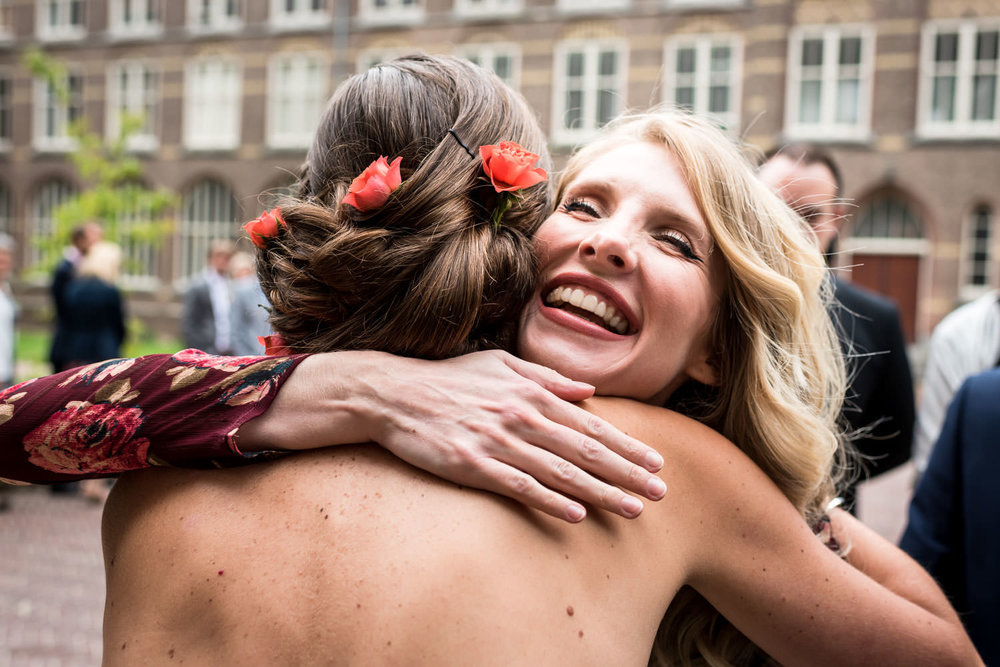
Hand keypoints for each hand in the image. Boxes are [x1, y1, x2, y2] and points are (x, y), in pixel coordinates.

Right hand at [351, 350, 666, 521]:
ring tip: (634, 509)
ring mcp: (498, 442)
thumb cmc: (450, 379)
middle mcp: (522, 416)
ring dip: (601, 491)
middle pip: (585, 450)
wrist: (394, 393)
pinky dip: (549, 500)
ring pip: (560, 471)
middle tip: (661, 492)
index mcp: (532, 393)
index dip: (627, 445)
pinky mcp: (472, 465)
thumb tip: (586, 388)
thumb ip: (545, 377)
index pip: (590, 424)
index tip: (656, 463)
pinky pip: (518, 486)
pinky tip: (576, 515)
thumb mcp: (500, 364)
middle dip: (627, 473)